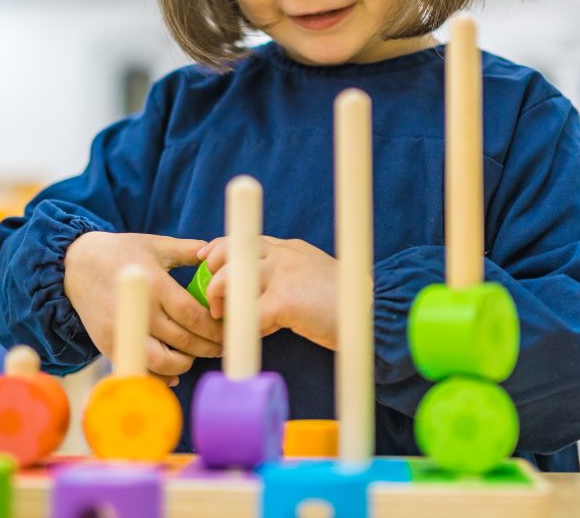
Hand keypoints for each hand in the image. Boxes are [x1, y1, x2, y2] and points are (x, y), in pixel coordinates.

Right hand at [64, 232, 222, 384]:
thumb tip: (215, 255)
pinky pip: (138, 367)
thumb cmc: (121, 252)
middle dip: (207, 347)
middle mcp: (138, 310)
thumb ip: (188, 250)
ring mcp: (122, 330)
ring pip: (161, 361)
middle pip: (181, 340)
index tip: (228, 331)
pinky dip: (158, 376)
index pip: (191, 314)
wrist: (74, 266)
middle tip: (223, 347)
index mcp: (154, 284)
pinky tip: (173, 372)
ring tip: (197, 354)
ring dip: (185, 364)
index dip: (213, 327)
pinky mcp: (108, 344)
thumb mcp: (155, 244)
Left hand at [199, 236, 337, 350]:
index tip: (205, 260)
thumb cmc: (344, 303)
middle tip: (216, 301)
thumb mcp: (312, 277)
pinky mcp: (285, 300)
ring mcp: (284, 274)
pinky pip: (246, 314)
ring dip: (221, 299)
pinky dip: (241, 330)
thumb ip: (285, 277)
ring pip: (231, 276)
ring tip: (226, 320)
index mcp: (289, 248)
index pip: (243, 239)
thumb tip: (257, 298)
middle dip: (213, 272)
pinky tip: (249, 339)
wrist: (374, 312)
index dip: (219, 249)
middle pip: (230, 248)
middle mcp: (283, 254)